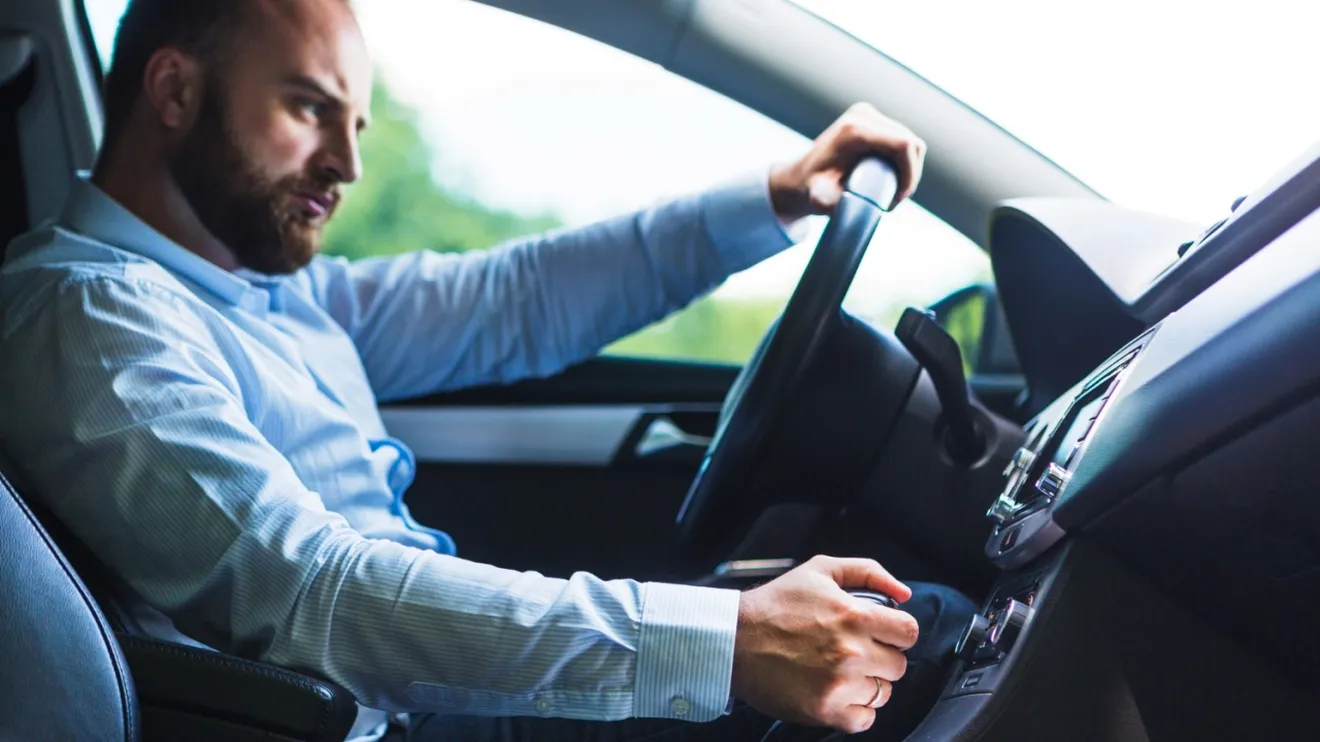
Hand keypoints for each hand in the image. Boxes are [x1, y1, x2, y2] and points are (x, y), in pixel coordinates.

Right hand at [730, 555, 919, 733]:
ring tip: (841, 672)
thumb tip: (905, 594)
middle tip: (857, 652)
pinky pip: (864, 720)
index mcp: (855, 616)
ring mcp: (840, 684)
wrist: (735, 640)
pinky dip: (855, 710)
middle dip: (882, 657)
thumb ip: (869, 572)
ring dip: (867, 683)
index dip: (898, 633)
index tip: (883, 634)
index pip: (909, 632)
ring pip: (882, 693)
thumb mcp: (821, 570)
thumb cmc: (776, 604)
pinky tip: (837, 693)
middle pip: (899, 666)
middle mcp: (852, 652)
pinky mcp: (825, 710)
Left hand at [769, 102, 926, 218]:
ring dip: (909, 168)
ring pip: (909, 141)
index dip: (910, 173)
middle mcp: (863, 115)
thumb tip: (829, 202)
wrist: (800, 177)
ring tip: (895, 192)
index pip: (903, 145)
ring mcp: (868, 114)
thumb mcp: (817, 197)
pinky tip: (895, 178)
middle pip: (910, 142)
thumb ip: (822, 202)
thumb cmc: (810, 189)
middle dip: (911, 174)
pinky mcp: (871, 120)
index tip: (898, 198)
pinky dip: (904, 160)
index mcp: (854, 130)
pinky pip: (901, 139)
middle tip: (896, 199)